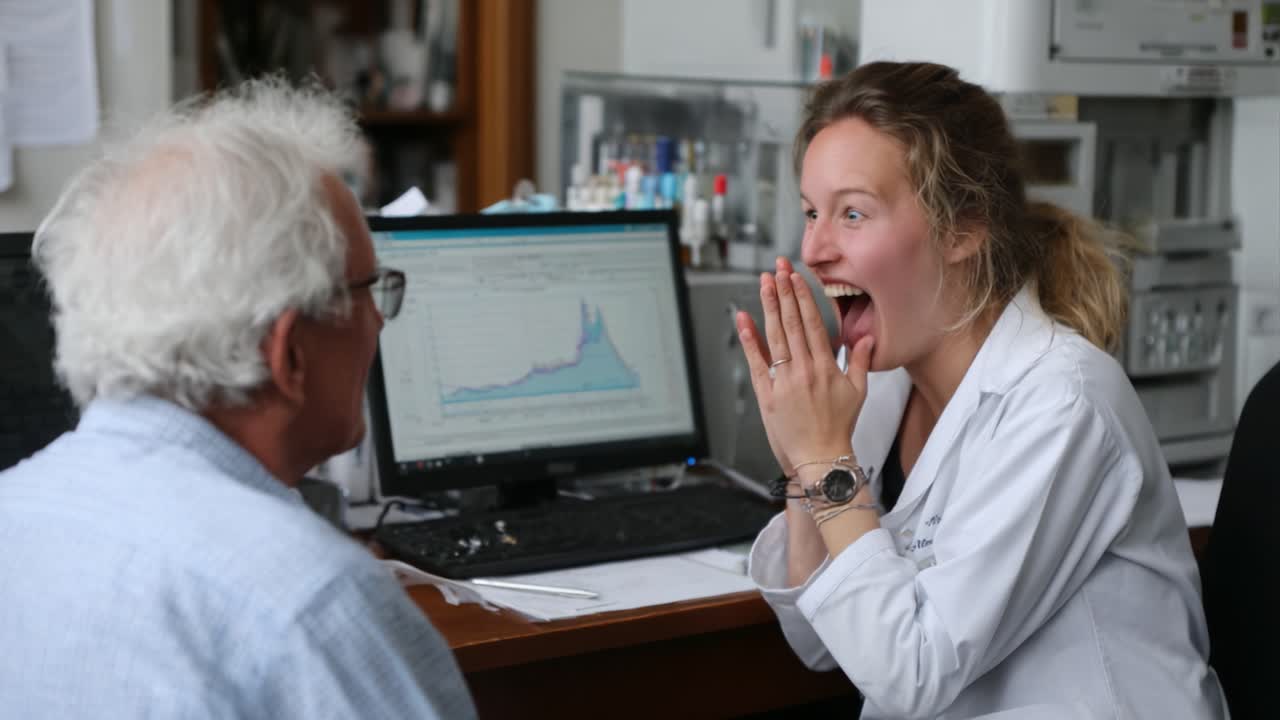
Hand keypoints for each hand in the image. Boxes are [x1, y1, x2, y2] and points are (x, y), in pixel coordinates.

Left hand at [735, 257, 874, 473]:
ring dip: (769, 307)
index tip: (796, 277)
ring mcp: (785, 381)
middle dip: (784, 292)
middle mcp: (805, 370)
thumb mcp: (858, 393)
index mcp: (826, 367)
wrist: (822, 459)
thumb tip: (868, 337)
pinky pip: (757, 362)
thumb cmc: (839, 428)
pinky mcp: (768, 395)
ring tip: (764, 283)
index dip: (803, 297)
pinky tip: (744, 319)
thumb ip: (861, 362)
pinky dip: (749, 340)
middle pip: (793, 323)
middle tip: (777, 268)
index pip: (813, 323)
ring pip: (775, 336)